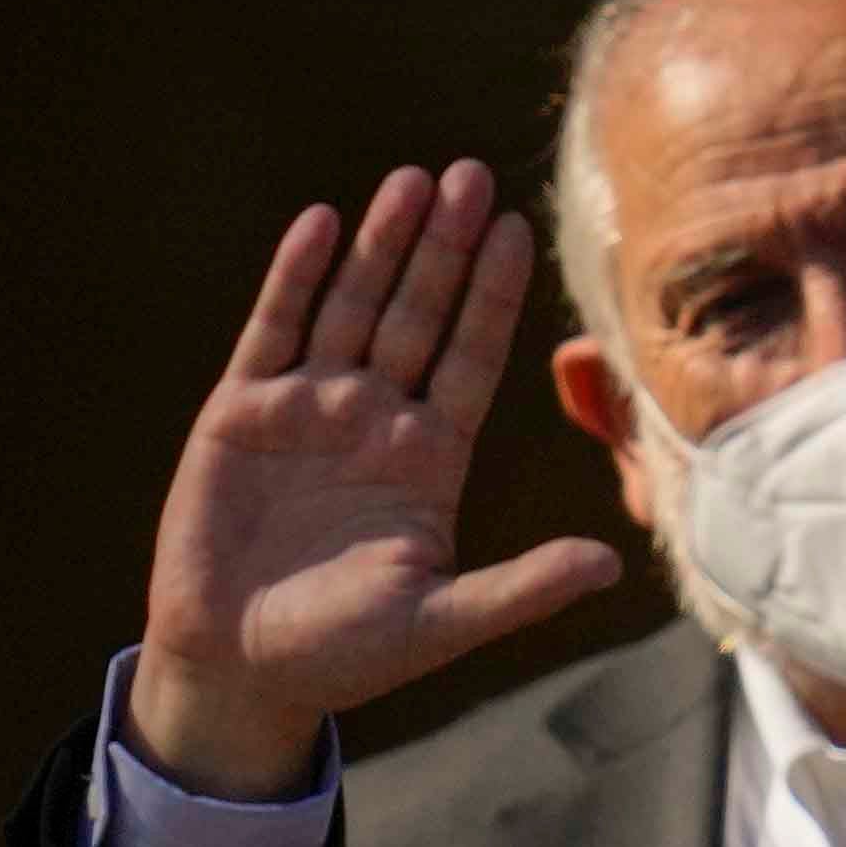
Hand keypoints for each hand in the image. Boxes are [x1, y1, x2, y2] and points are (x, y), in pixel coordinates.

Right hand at [125, 163, 622, 794]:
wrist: (234, 670)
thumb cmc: (340, 655)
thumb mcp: (439, 624)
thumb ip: (520, 589)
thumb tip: (611, 567)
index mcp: (428, 459)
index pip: (472, 358)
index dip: (494, 296)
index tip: (519, 230)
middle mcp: (374, 420)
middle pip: (419, 315)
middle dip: (445, 249)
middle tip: (473, 176)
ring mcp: (308, 409)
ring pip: (352, 308)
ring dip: (380, 246)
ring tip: (412, 181)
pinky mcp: (242, 412)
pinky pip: (275, 329)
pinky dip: (295, 278)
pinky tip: (321, 222)